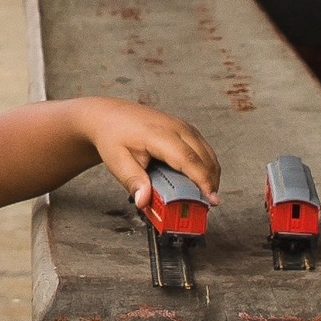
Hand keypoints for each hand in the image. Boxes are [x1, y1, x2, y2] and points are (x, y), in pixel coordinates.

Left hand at [77, 96, 219, 211]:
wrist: (109, 115)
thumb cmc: (113, 135)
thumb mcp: (116, 161)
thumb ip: (132, 181)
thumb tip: (144, 201)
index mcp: (159, 134)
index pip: (188, 159)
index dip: (202, 181)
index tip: (211, 199)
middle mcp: (176, 127)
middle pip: (204, 157)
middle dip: (211, 182)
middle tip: (208, 205)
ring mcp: (182, 126)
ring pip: (207, 153)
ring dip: (210, 175)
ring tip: (204, 196)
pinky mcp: (185, 129)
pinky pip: (203, 149)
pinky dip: (206, 166)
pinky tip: (199, 181)